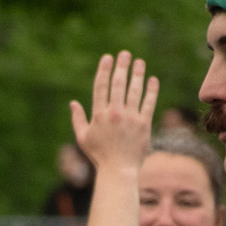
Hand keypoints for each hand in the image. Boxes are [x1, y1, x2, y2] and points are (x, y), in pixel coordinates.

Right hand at [70, 51, 157, 171]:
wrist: (118, 170)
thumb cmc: (99, 155)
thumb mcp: (83, 138)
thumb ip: (77, 119)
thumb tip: (73, 103)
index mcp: (99, 115)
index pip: (101, 86)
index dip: (104, 70)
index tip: (108, 58)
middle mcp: (114, 114)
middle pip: (118, 84)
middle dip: (122, 67)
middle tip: (125, 54)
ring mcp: (130, 119)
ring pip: (134, 91)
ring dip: (137, 74)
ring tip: (139, 62)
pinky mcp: (144, 125)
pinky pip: (149, 103)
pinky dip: (151, 91)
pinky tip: (152, 80)